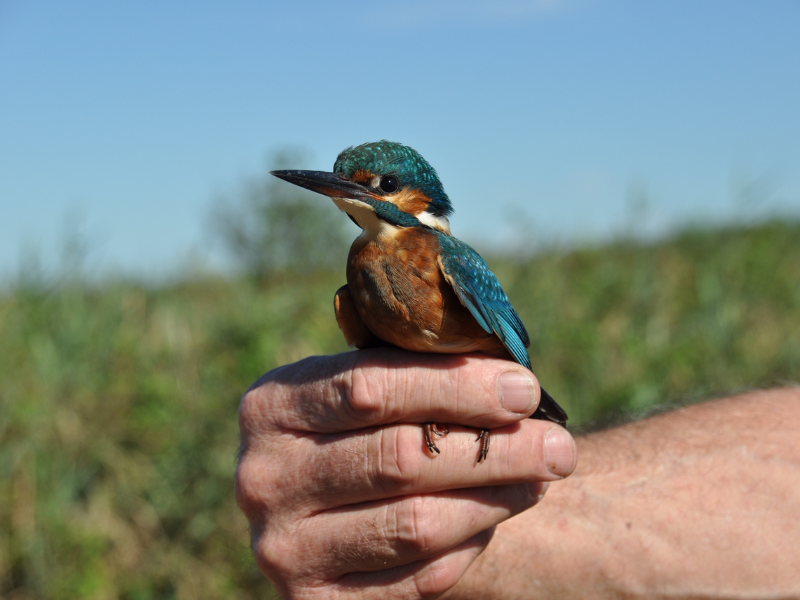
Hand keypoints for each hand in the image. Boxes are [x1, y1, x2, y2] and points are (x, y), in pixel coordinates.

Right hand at [235, 348, 576, 598]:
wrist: (313, 503)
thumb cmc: (357, 427)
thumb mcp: (364, 384)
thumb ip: (417, 371)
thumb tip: (513, 380)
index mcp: (271, 406)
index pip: (370, 389)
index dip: (456, 387)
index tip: (524, 389)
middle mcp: (264, 478)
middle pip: (400, 460)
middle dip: (493, 448)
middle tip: (557, 444)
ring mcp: (284, 548)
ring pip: (416, 524)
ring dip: (495, 498)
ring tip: (542, 477)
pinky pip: (416, 578)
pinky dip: (469, 545)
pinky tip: (497, 514)